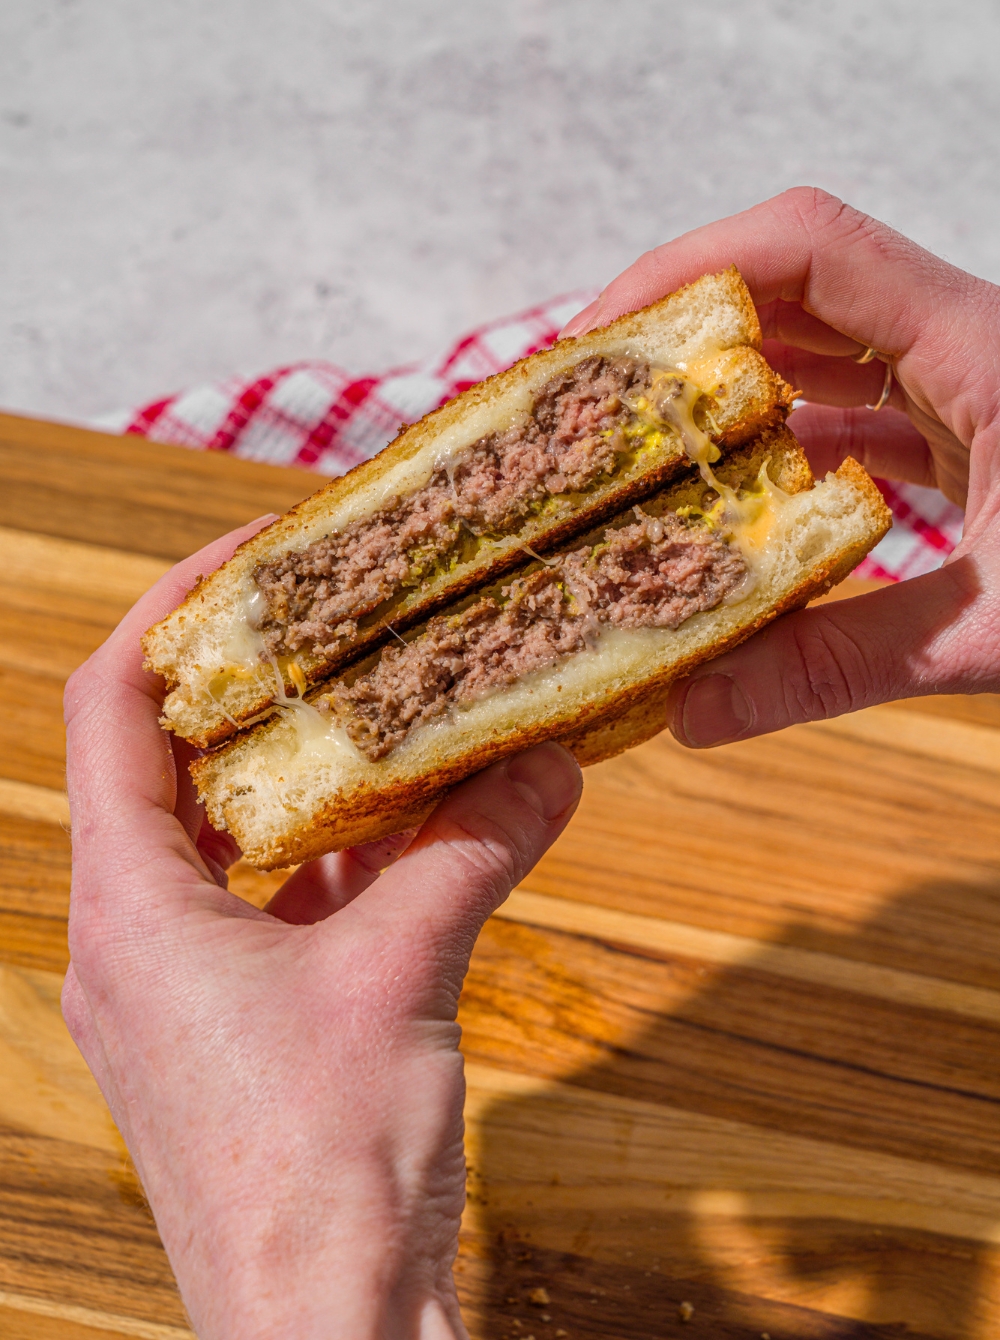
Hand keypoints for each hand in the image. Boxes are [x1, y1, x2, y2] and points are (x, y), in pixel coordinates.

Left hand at [62, 521, 580, 1339]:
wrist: (324, 1339)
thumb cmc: (323, 1173)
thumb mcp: (405, 976)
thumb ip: (472, 851)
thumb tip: (547, 765)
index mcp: (130, 907)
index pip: (110, 710)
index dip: (171, 611)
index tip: (249, 554)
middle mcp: (131, 941)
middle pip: (167, 767)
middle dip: (250, 687)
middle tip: (334, 620)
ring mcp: (177, 993)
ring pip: (225, 842)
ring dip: (302, 778)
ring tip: (385, 711)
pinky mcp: (230, 1034)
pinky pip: (269, 910)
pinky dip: (331, 860)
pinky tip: (414, 832)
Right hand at [561, 186, 999, 743]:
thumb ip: (844, 665)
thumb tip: (696, 711)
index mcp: (983, 347)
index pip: (812, 243)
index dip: (692, 263)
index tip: (607, 333)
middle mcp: (969, 342)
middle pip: (798, 285)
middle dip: (688, 330)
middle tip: (595, 400)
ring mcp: (974, 381)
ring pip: (825, 345)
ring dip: (734, 385)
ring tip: (645, 446)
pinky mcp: (977, 428)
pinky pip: (862, 406)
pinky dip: (792, 439)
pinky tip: (744, 495)